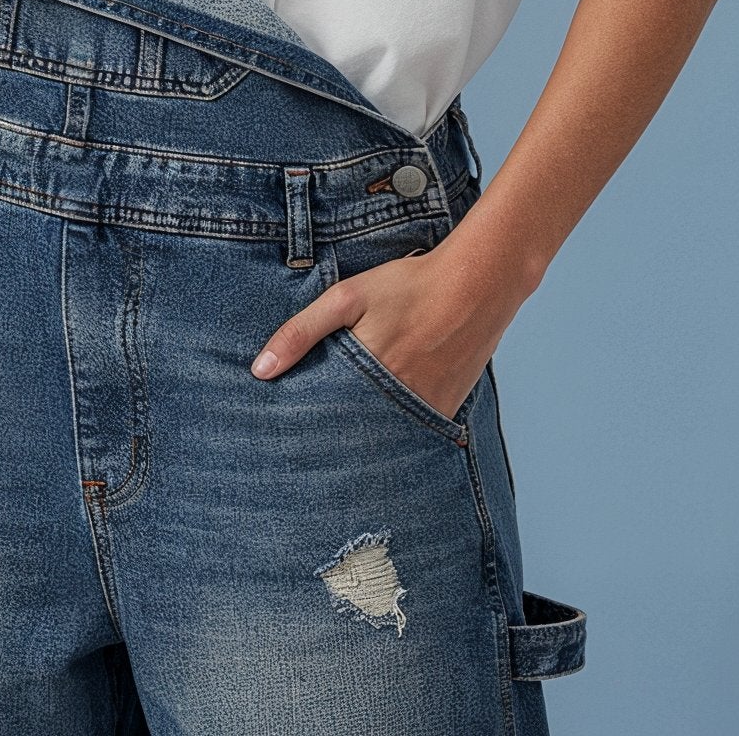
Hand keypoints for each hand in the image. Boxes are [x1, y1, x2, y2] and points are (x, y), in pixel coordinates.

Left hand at [249, 241, 500, 423]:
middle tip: (308, 454)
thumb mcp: (347, 298)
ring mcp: (425, 411)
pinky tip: (384, 417)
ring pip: (384, 437)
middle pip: (353, 438)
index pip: (323, 423)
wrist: (478, 283)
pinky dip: (396, 427)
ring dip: (365, 437)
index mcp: (366, 378)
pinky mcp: (446, 409)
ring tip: (345, 439)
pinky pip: (413, 430)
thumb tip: (260, 371)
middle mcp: (396, 403)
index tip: (284, 440)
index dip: (304, 433)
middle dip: (332, 443)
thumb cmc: (409, 285)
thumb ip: (301, 332)